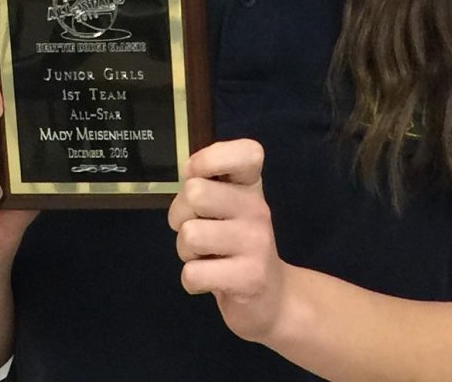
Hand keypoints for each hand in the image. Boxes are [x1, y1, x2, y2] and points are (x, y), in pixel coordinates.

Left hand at [168, 139, 288, 342]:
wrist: (271, 300)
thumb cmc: (235, 243)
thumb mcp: (225, 205)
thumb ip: (206, 182)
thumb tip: (189, 170)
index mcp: (251, 184)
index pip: (246, 152)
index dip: (209, 159)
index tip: (199, 177)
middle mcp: (258, 207)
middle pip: (195, 192)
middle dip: (180, 215)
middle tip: (198, 229)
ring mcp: (257, 242)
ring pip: (190, 234)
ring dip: (186, 251)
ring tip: (206, 257)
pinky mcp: (250, 278)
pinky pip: (192, 274)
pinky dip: (192, 281)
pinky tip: (212, 280)